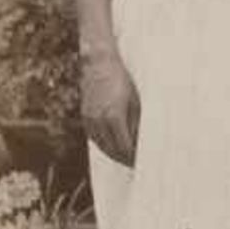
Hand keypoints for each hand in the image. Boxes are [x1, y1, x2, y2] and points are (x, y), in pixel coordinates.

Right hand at [81, 51, 139, 165]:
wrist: (100, 64)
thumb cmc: (124, 80)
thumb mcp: (136, 101)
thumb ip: (138, 122)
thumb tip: (144, 140)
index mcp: (114, 117)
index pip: (125, 146)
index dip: (133, 156)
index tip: (143, 162)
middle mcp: (99, 120)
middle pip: (112, 149)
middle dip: (125, 159)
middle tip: (136, 165)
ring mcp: (90, 118)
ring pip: (102, 145)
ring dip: (114, 154)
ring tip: (126, 159)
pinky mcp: (85, 115)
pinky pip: (94, 137)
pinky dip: (104, 145)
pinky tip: (112, 147)